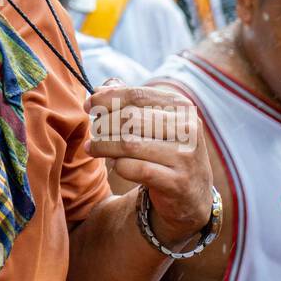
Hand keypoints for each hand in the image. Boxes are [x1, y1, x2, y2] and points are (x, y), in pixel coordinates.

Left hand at [85, 81, 212, 244]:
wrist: (192, 193)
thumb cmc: (165, 149)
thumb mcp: (156, 120)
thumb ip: (130, 100)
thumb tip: (100, 88)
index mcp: (181, 107)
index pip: (136, 95)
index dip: (106, 99)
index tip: (88, 105)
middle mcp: (187, 128)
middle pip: (129, 118)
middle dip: (103, 125)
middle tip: (94, 133)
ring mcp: (184, 156)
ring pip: (128, 143)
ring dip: (104, 145)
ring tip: (94, 148)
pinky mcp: (176, 182)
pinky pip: (133, 168)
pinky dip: (117, 165)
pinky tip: (113, 164)